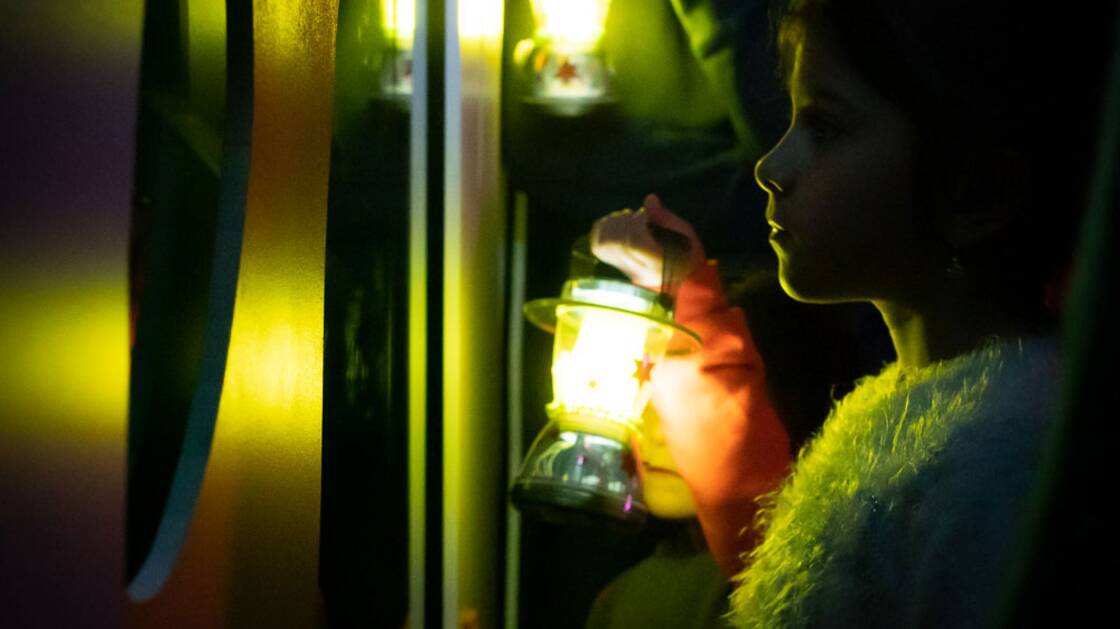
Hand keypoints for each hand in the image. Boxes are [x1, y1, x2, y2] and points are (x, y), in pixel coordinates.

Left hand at [590, 194, 706, 288]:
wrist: (684, 279)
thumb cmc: (688, 253)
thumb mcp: (685, 233)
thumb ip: (665, 218)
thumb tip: (649, 200)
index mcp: (658, 264)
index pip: (633, 244)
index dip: (635, 223)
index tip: (645, 216)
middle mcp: (638, 271)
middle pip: (614, 244)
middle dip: (622, 222)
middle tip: (635, 216)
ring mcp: (625, 271)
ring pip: (602, 245)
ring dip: (611, 224)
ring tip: (626, 219)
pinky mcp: (616, 267)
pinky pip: (597, 247)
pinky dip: (601, 229)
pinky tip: (615, 222)